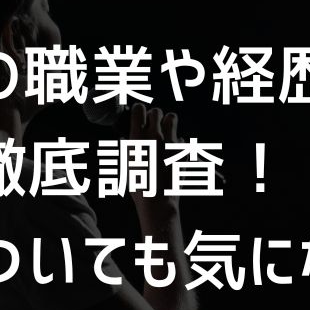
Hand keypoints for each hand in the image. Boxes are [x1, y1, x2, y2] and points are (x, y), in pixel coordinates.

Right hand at [129, 104, 180, 222]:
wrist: (157, 200)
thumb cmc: (138, 185)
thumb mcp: (126, 164)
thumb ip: (127, 147)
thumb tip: (126, 137)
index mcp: (137, 139)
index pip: (139, 109)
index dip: (138, 111)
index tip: (138, 115)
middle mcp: (154, 137)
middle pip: (156, 111)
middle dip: (153, 116)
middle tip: (151, 124)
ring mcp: (170, 142)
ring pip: (171, 118)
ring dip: (167, 122)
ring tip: (164, 131)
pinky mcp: (182, 150)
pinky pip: (181, 137)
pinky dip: (176, 141)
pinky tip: (171, 150)